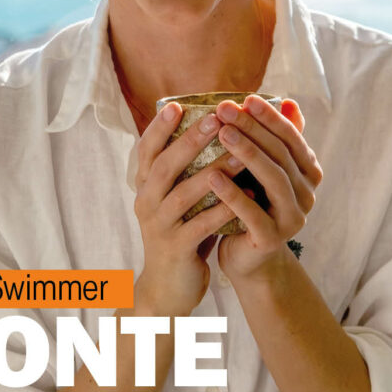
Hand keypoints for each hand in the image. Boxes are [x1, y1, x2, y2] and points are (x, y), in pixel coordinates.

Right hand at [133, 103, 239, 315]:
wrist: (169, 287)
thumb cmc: (182, 231)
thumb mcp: (180, 197)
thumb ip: (190, 168)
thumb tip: (214, 127)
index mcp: (145, 185)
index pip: (146, 150)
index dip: (159, 127)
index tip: (177, 105)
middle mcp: (146, 202)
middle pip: (164, 166)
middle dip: (190, 141)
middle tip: (215, 120)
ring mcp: (158, 226)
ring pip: (184, 194)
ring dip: (213, 172)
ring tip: (240, 154)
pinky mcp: (176, 249)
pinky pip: (200, 225)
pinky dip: (223, 210)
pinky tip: (247, 197)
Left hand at [210, 95, 322, 281]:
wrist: (247, 257)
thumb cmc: (252, 203)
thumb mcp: (262, 169)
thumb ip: (274, 139)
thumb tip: (288, 100)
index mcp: (308, 172)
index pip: (291, 136)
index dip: (270, 116)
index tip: (246, 98)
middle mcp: (307, 193)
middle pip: (281, 153)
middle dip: (253, 128)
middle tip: (225, 110)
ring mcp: (293, 218)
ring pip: (273, 179)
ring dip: (247, 153)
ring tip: (221, 133)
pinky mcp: (272, 240)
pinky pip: (253, 213)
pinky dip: (233, 194)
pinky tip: (212, 177)